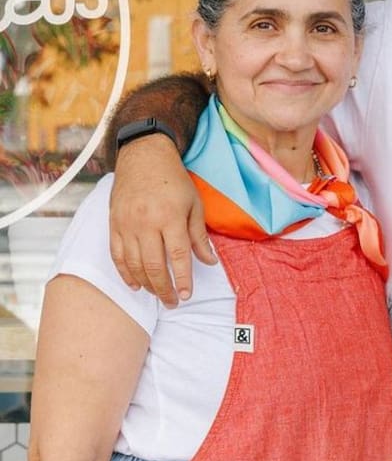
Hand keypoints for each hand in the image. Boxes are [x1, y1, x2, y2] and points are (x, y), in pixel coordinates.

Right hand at [108, 134, 215, 305]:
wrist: (143, 158)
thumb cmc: (173, 181)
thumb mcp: (194, 204)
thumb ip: (199, 235)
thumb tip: (209, 262)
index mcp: (170, 217)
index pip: (178, 255)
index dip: (183, 278)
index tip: (186, 295)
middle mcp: (146, 223)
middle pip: (154, 265)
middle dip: (164, 288)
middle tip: (172, 302)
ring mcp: (127, 225)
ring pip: (134, 264)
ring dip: (146, 284)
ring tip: (158, 295)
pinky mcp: (113, 225)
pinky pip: (117, 255)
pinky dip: (125, 273)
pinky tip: (135, 284)